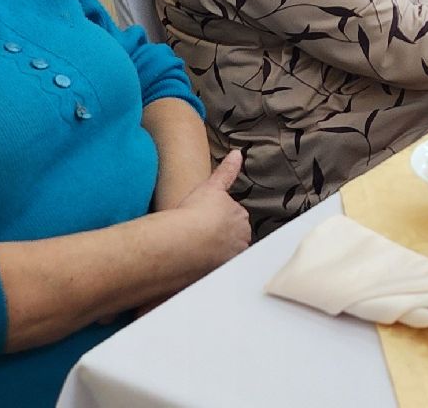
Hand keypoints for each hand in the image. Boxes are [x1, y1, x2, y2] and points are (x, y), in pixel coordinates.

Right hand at [172, 151, 251, 268]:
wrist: (186, 241)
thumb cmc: (197, 212)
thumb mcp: (212, 186)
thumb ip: (226, 171)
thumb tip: (237, 153)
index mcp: (241, 218)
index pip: (235, 218)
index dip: (219, 219)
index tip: (206, 220)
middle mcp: (241, 239)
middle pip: (233, 238)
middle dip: (220, 238)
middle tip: (199, 234)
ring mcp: (231, 258)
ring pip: (225, 255)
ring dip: (214, 253)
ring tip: (194, 250)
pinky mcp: (219, 273)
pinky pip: (215, 271)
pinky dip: (206, 268)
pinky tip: (194, 265)